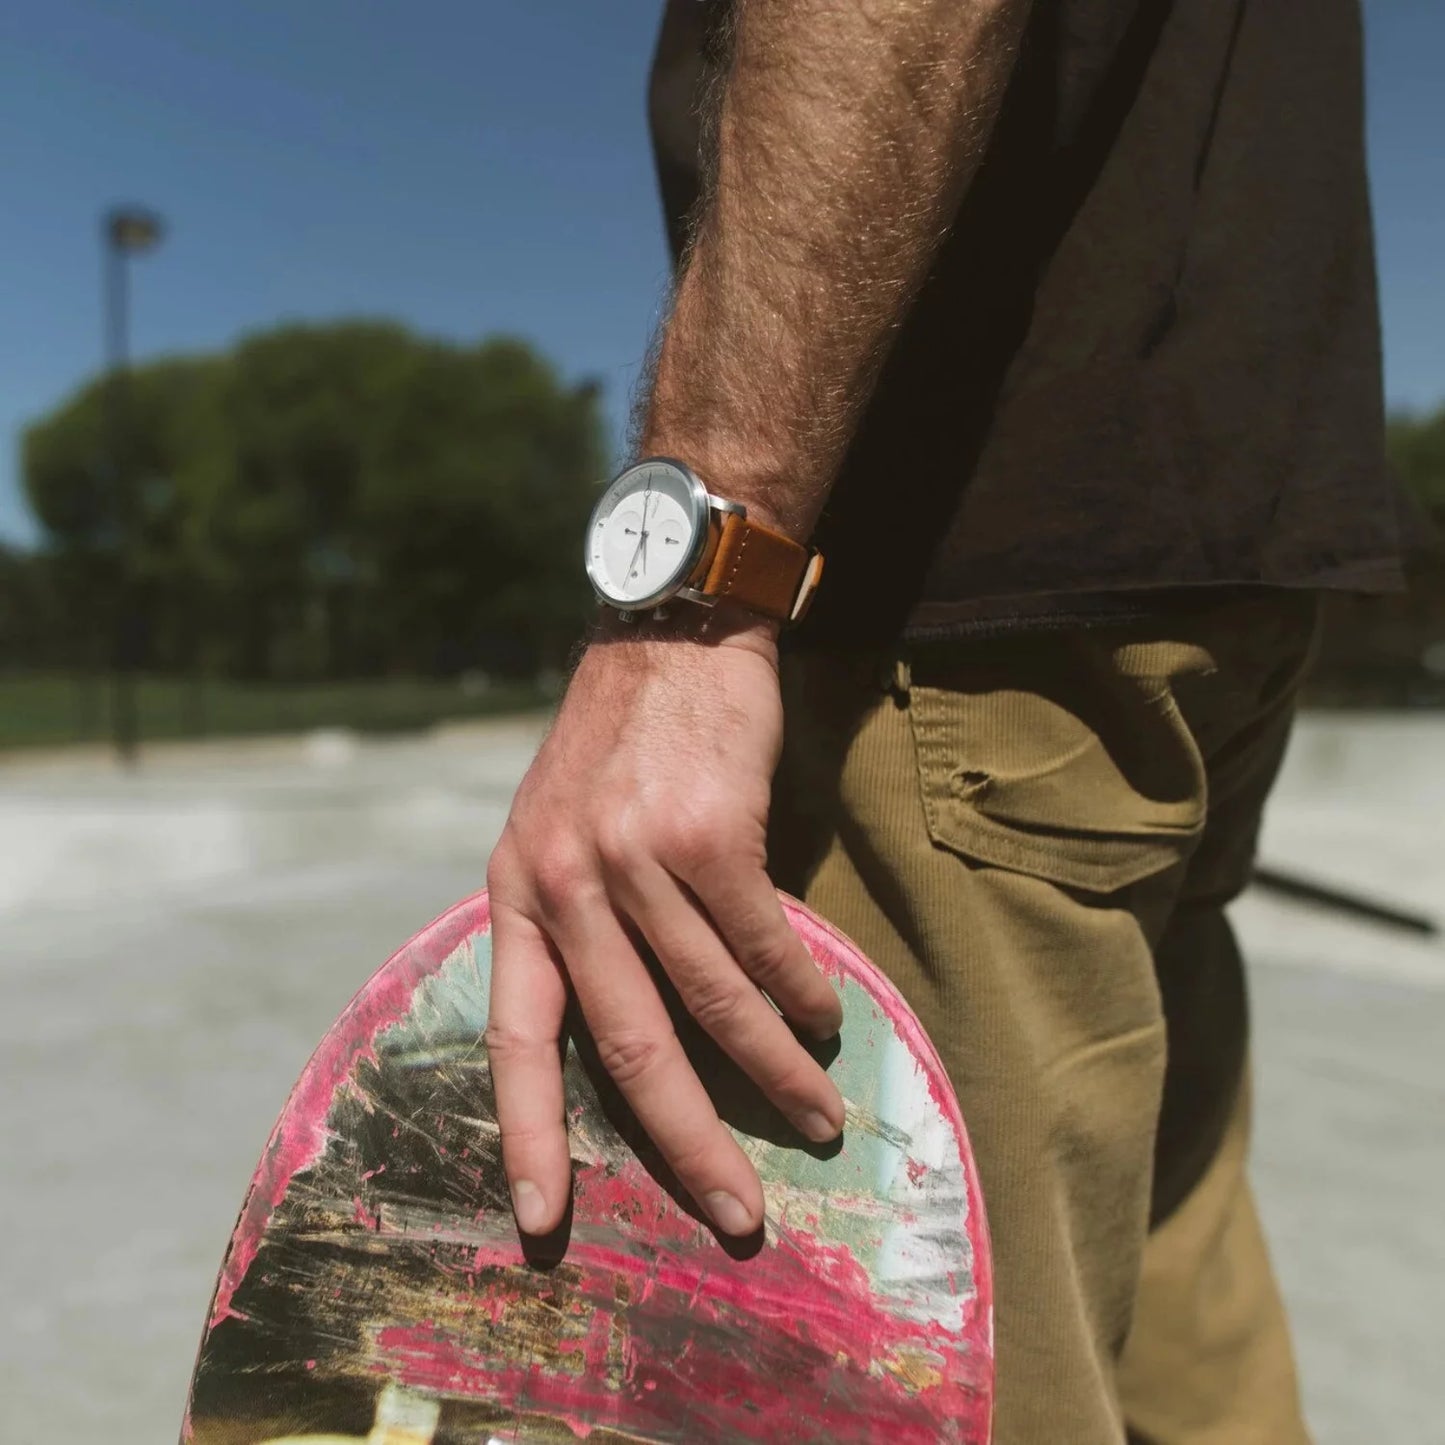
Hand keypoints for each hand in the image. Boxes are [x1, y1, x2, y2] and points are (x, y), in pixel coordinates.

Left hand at [485, 617, 844, 1237]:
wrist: (669, 632)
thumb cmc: (621, 740)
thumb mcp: (556, 824)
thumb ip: (574, 918)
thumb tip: (629, 1026)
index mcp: (518, 891)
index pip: (516, 1037)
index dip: (526, 1134)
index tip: (541, 1220)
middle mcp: (566, 882)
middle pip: (631, 1045)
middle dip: (688, 1144)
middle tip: (738, 1215)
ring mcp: (636, 858)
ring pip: (713, 1002)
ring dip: (774, 1073)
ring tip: (818, 1119)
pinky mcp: (709, 834)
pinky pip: (764, 943)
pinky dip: (798, 992)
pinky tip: (823, 1020)